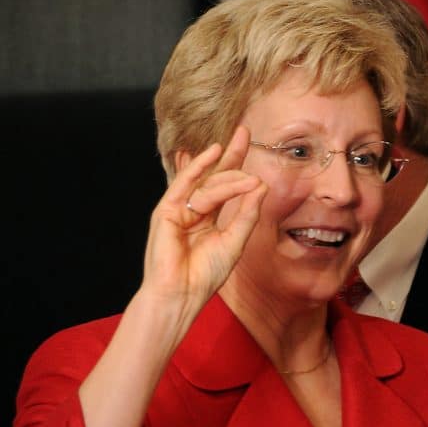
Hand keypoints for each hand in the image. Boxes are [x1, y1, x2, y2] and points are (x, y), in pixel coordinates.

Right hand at [140, 126, 266, 308]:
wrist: (181, 294)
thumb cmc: (205, 275)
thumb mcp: (235, 241)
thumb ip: (247, 214)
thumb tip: (261, 186)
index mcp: (209, 218)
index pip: (225, 184)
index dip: (236, 163)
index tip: (247, 139)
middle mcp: (194, 210)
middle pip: (215, 176)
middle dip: (231, 154)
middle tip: (245, 132)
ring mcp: (179, 209)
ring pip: (208, 185)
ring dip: (229, 178)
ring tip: (249, 178)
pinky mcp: (167, 211)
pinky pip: (185, 185)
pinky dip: (198, 168)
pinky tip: (212, 153)